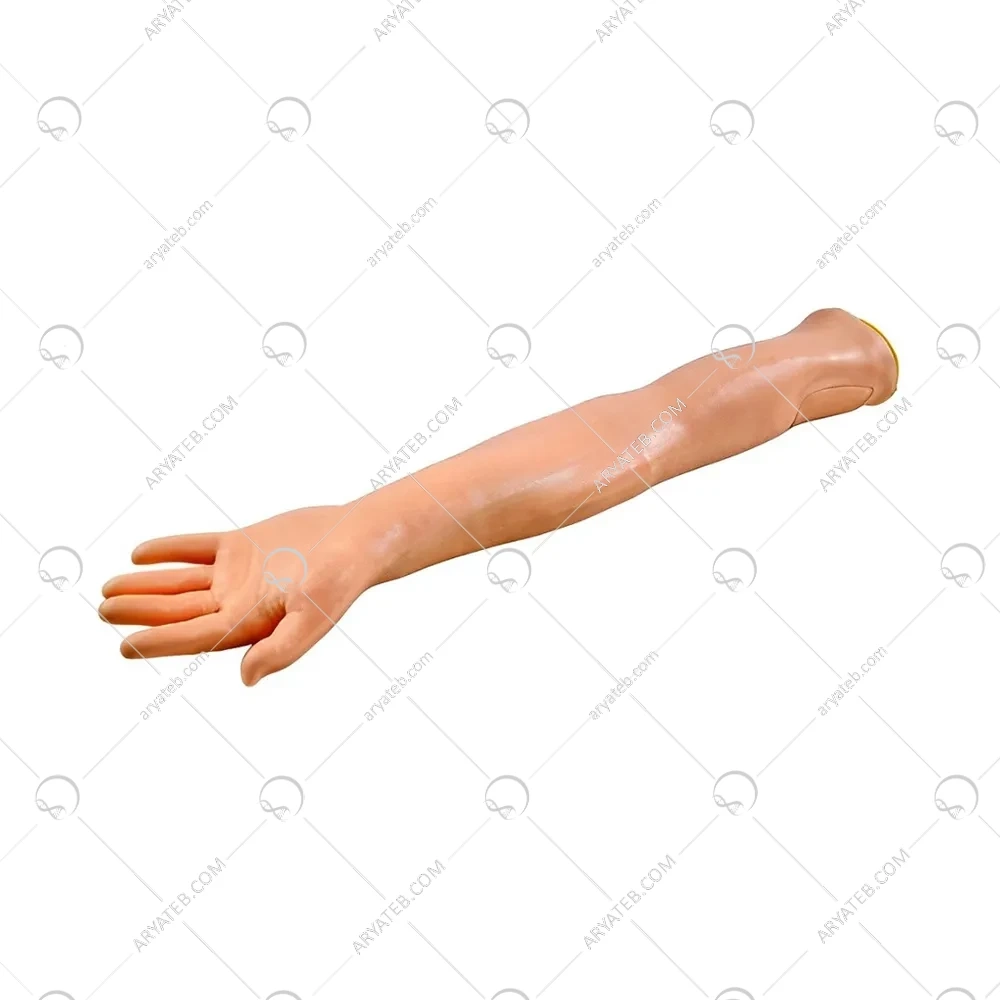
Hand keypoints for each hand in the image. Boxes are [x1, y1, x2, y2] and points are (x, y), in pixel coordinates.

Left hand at [99, 505, 379, 685]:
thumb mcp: (313, 618)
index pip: (194, 636)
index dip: (158, 642)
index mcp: (251, 624)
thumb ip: (281, 650)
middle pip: (179, 610)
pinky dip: (169, 550)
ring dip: (146, 584)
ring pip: (182, 582)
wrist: (359, 538)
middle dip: (140, 611)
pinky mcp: (243, 546)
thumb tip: (246, 678)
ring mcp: (238, 574)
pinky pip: (197, 549)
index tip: (124, 645)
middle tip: (102, 610)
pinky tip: (141, 553)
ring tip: (108, 588)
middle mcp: (239, 602)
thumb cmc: (341, 581)